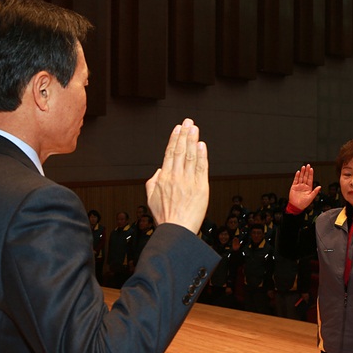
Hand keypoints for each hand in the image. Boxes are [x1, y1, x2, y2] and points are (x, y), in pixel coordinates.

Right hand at [146, 118, 208, 233]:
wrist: (176, 230)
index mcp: (164, 178)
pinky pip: (201, 168)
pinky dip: (202, 155)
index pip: (169, 153)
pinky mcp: (201, 188)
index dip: (174, 139)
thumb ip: (152, 182)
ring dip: (193, 140)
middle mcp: (176, 177)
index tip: (178, 128)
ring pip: (191, 156)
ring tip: (195, 128)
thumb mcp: (150, 199)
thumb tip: (159, 170)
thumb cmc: (165, 217)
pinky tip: (202, 145)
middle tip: (188, 121)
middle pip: (180, 151)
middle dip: (184, 134)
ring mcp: (189, 182)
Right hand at [289, 165, 321, 211]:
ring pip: (300, 177)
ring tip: (303, 167)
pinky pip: (295, 180)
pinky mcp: (294, 187)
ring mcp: (299, 186)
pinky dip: (296, 176)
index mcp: (308, 188)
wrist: (296, 206)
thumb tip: (320, 187)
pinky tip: (298, 172)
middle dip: (306, 171)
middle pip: (305, 177)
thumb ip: (315, 191)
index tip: (311, 169)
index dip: (311, 174)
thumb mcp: (311, 197)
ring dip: (302, 172)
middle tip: (308, 165)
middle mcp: (304, 186)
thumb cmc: (304, 203)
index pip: (310, 179)